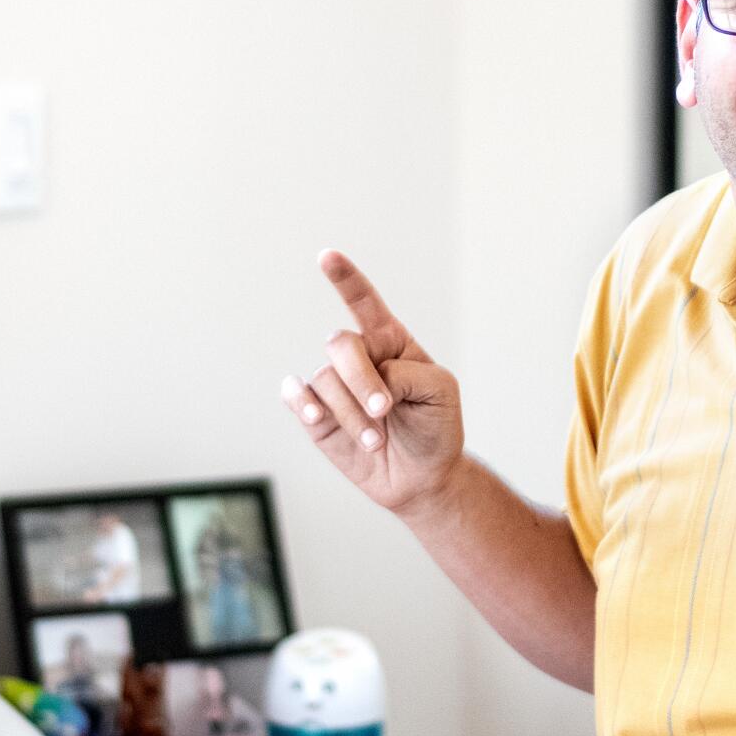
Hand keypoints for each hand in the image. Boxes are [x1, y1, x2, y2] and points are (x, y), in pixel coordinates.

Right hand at [282, 252, 463, 518]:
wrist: (423, 478)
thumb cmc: (435, 427)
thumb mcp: (440, 392)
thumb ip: (406, 373)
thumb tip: (368, 376)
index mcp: (390, 341)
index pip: (364, 302)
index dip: (345, 278)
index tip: (326, 256)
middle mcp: (359, 358)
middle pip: (341, 345)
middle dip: (361, 379)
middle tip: (384, 411)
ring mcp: (335, 385)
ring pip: (325, 381)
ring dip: (351, 413)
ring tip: (376, 440)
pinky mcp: (316, 414)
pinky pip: (295, 395)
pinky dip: (303, 403)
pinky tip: (317, 417)